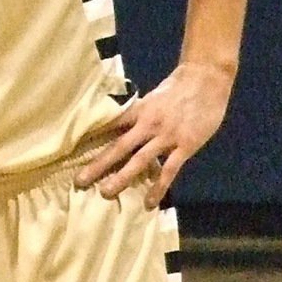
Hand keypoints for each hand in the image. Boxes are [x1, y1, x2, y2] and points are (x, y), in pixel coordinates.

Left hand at [75, 62, 232, 207]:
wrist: (206, 78)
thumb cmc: (179, 86)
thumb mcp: (153, 97)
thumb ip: (140, 114)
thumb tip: (122, 127)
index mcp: (139, 109)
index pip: (111, 126)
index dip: (93, 139)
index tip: (74, 152)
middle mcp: (148, 123)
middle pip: (119, 146)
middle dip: (99, 164)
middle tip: (80, 181)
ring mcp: (166, 136)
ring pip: (140, 160)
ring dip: (122, 177)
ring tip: (105, 192)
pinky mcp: (185, 145)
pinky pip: (169, 170)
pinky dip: (158, 187)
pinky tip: (149, 202)